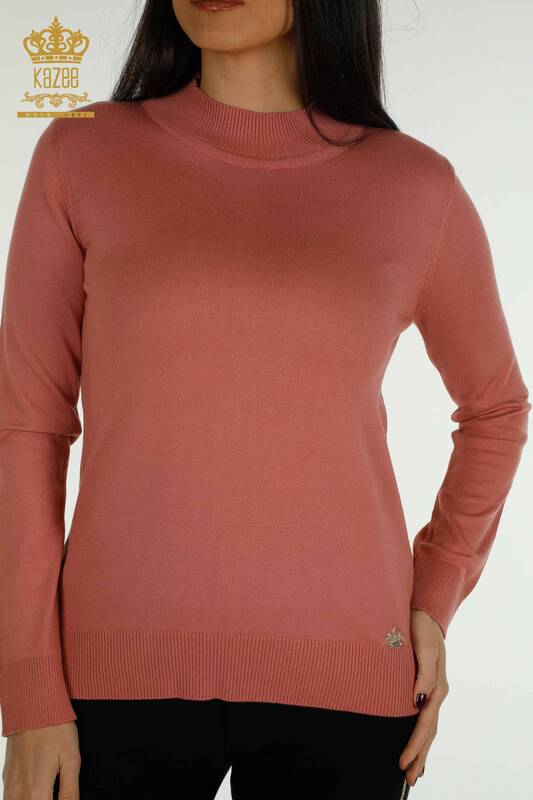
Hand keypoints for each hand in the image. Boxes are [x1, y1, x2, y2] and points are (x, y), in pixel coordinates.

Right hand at [2, 721, 79, 799]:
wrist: (33, 706)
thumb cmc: (55, 729)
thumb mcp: (71, 760)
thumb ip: (70, 792)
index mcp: (37, 792)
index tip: (65, 799)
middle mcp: (19, 792)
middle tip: (56, 793)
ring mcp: (10, 785)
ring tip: (48, 793)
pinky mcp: (7, 777)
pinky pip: (11, 799)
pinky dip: (23, 799)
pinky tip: (36, 793)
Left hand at [399, 608, 448, 786]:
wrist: (424, 612)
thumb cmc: (421, 627)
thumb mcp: (423, 645)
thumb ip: (423, 672)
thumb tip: (418, 700)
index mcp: (437, 687)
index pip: (425, 724)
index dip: (415, 744)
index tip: (403, 761)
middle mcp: (436, 693)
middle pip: (429, 732)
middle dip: (419, 756)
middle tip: (409, 779)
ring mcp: (432, 692)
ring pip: (428, 728)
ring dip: (421, 749)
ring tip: (413, 771)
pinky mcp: (424, 687)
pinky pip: (424, 717)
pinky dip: (421, 734)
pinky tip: (416, 743)